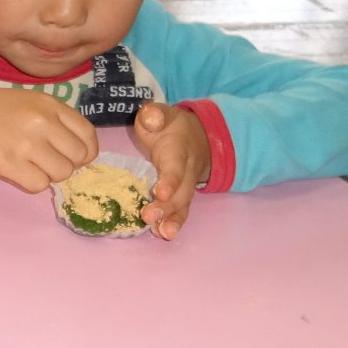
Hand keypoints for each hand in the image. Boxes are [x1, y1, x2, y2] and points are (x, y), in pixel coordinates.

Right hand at [0, 88, 97, 192]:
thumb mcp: (33, 102)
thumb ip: (58, 120)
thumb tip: (80, 153)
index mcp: (51, 105)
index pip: (87, 135)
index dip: (86, 151)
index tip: (74, 156)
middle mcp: (42, 123)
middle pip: (77, 158)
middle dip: (66, 163)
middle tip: (48, 160)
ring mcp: (26, 144)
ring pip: (61, 173)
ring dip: (50, 174)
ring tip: (33, 165)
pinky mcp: (9, 164)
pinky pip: (39, 185)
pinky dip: (33, 183)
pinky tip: (21, 171)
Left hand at [131, 101, 209, 239]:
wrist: (198, 136)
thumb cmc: (170, 126)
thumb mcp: (161, 114)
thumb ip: (154, 114)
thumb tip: (149, 117)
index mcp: (178, 150)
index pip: (175, 166)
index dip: (170, 180)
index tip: (160, 192)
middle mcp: (187, 170)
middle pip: (181, 191)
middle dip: (168, 206)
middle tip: (148, 217)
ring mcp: (187, 185)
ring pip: (184, 204)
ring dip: (173, 219)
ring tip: (163, 233)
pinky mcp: (184, 195)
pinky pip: (182, 210)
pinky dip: (175, 222)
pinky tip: (165, 234)